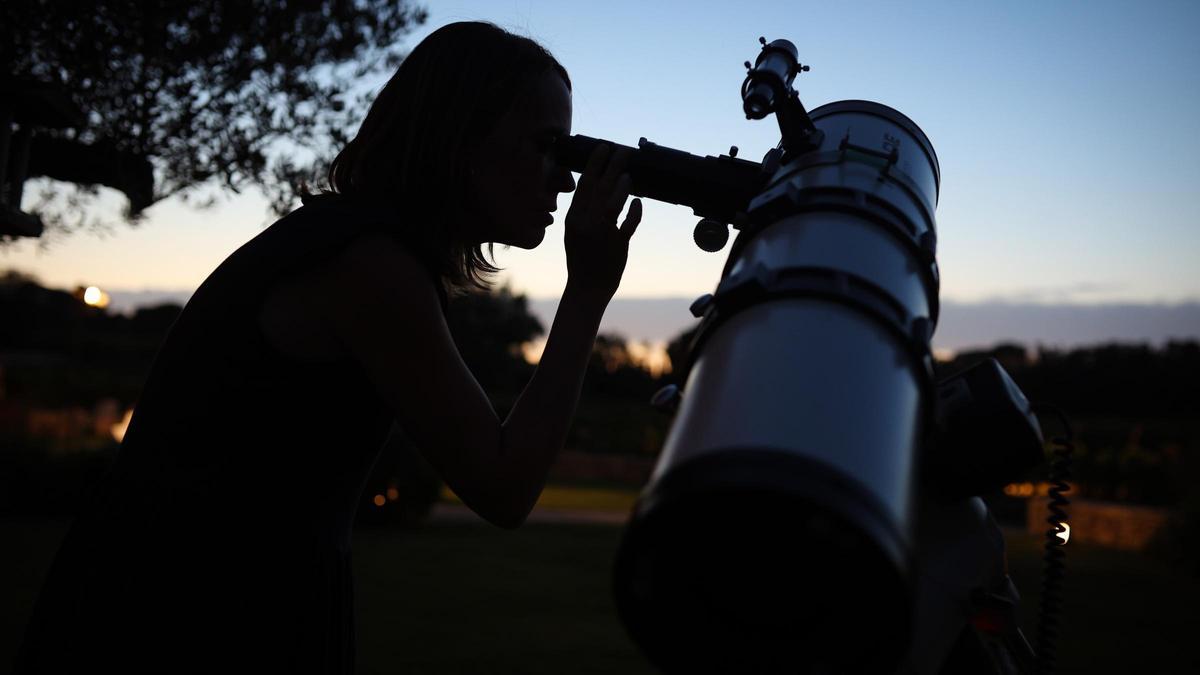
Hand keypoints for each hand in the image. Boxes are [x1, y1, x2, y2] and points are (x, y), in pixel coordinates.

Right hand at [563, 143, 642, 305]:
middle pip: (600, 188)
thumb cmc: (582, 258)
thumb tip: (598, 184)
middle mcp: (586, 224)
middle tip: (623, 150)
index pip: (584, 185)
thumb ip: (583, 210)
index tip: (604, 147)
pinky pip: (629, 223)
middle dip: (612, 165)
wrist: (587, 288)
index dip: (595, 163)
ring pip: (613, 204)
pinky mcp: (618, 245)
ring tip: (629, 174)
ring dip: (623, 186)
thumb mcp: (574, 232)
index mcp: (573, 219)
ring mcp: (602, 235)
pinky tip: (638, 202)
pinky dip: (635, 211)